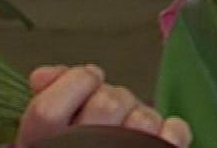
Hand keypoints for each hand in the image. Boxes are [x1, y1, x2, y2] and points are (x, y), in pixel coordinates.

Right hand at [18, 65, 191, 146]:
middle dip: (116, 96)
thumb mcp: (51, 130)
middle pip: (106, 105)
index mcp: (45, 145)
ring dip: (142, 116)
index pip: (48, 111)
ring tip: (130, 130)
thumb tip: (43, 76)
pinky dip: (171, 129)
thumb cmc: (82, 145)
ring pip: (143, 118)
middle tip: (110, 111)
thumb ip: (49, 96)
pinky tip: (157, 137)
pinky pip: (174, 134)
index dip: (77, 81)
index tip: (89, 77)